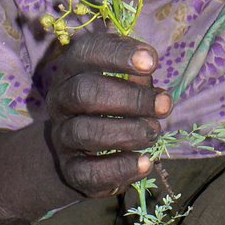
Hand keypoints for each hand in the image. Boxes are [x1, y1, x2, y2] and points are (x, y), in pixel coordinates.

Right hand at [45, 27, 171, 197]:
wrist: (82, 151)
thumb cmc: (112, 104)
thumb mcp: (124, 82)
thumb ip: (137, 74)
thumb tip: (147, 71)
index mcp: (72, 70)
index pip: (86, 53)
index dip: (118, 54)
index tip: (153, 62)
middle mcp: (61, 101)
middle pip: (84, 92)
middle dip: (130, 98)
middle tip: (164, 106)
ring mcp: (63, 137)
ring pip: (85, 132)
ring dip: (127, 131)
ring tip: (154, 132)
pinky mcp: (71, 170)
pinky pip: (90, 172)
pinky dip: (121, 168)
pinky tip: (145, 163)